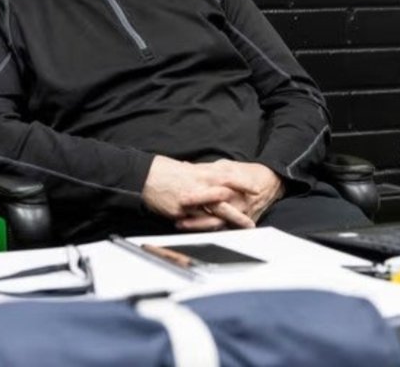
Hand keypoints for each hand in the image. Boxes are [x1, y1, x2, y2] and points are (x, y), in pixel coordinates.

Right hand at [141, 155, 258, 222]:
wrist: (143, 177)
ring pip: (215, 212)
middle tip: (256, 212)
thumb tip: (210, 172)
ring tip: (245, 226)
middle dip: (241, 206)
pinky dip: (210, 227)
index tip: (255, 187)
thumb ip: (200, 172)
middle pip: (225, 198)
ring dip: (232, 219)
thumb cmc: (164, 170)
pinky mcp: (180, 212)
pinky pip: (198, 222)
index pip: (226, 177)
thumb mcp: (185, 168)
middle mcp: (198, 186)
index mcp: (200, 173)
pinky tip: (220, 232)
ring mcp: (190, 201)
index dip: (242, 182)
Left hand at [176, 160, 283, 230]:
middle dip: (195, 210)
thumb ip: (206, 168)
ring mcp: (238, 211)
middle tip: (177, 215)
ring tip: (181, 224)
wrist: (271, 182)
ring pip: (217, 221)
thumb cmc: (245, 172)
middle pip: (213, 207)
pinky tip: (197, 233)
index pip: (210, 187)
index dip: (196, 193)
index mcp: (229, 182)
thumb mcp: (226, 166)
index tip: (180, 196)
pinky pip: (225, 228)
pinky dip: (210, 230)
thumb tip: (185, 166)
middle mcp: (234, 198)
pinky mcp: (242, 221)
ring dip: (198, 224)